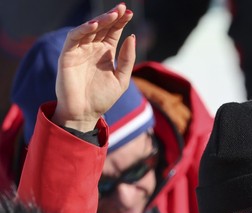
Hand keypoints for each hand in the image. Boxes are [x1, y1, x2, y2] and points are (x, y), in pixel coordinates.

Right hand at [52, 3, 135, 131]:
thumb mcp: (121, 79)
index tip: (130, 13)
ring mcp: (80, 50)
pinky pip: (74, 37)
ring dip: (100, 20)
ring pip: (89, 29)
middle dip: (112, 16)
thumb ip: (127, 59)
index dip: (121, 22)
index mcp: (105, 52)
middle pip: (102, 27)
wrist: (85, 113)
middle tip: (122, 8)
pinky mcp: (68, 55)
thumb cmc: (103, 98)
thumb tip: (132, 37)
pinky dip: (83, 29)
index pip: (113, 32)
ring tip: (113, 14)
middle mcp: (92, 48)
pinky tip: (95, 25)